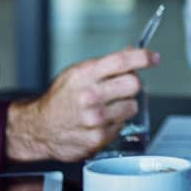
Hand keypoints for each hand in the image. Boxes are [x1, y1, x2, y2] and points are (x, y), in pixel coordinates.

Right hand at [5, 47, 158, 161]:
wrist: (38, 128)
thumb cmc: (59, 100)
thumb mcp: (77, 73)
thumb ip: (105, 64)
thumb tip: (131, 52)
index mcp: (85, 75)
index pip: (122, 61)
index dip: (142, 58)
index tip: (153, 58)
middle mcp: (91, 96)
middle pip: (133, 84)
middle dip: (132, 85)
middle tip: (121, 89)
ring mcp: (95, 119)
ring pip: (131, 106)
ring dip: (124, 106)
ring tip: (107, 108)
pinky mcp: (98, 138)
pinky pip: (122, 126)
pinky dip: (115, 123)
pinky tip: (100, 122)